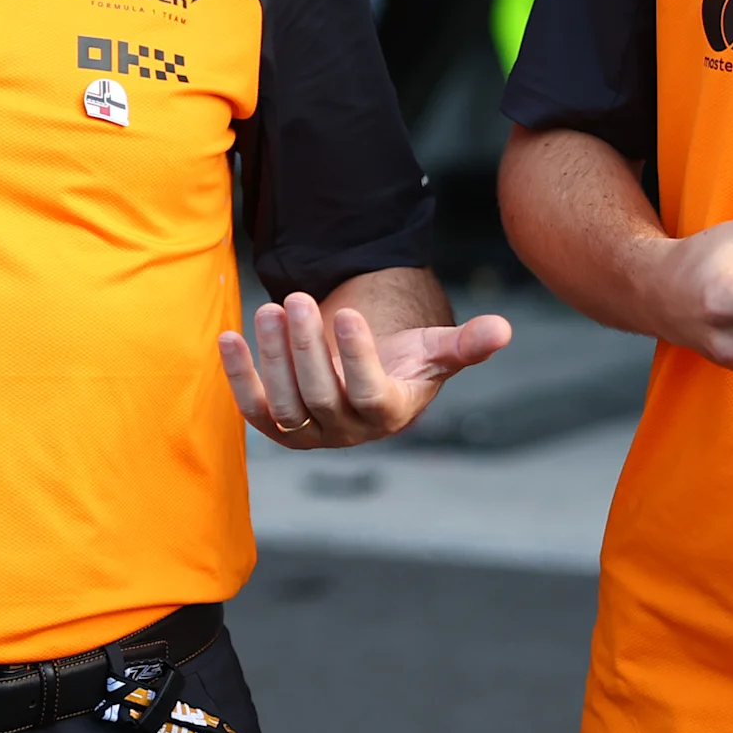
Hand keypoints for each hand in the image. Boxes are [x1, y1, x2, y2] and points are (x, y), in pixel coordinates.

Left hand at [219, 294, 513, 448]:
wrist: (368, 377)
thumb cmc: (405, 360)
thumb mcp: (436, 349)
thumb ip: (466, 344)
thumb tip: (503, 330)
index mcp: (390, 413)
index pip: (370, 393)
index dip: (357, 357)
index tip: (346, 312)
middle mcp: (348, 431)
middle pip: (321, 395)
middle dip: (306, 347)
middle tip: (297, 299)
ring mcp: (310, 433)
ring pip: (285, 403)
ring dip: (272, 357)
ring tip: (270, 309)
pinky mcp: (277, 426)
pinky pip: (252, 408)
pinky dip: (237, 375)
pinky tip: (229, 337)